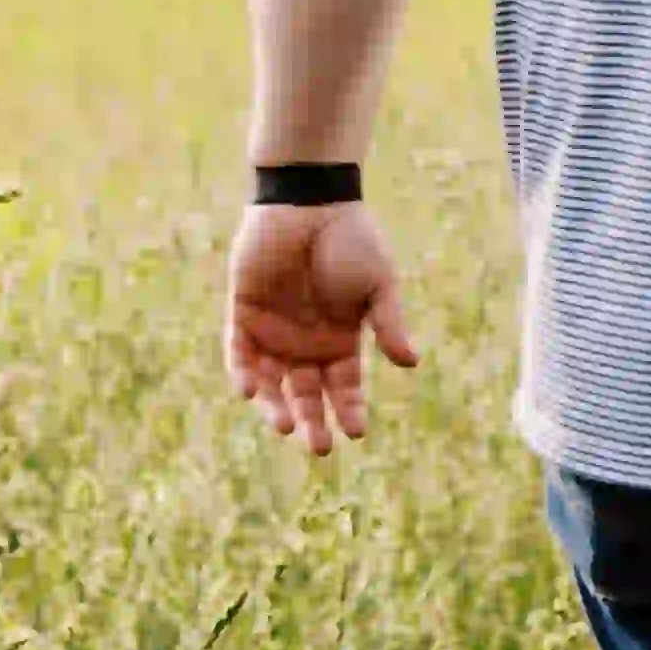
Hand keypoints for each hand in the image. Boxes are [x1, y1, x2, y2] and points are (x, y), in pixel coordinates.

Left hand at [226, 200, 420, 455]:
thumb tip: (411, 364)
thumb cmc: (352, 240)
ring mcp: (273, 330)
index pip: (344, 387)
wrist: (312, 202)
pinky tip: (252, 390)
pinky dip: (244, 373)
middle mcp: (305, 342)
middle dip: (313, 422)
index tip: (357, 432)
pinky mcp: (244, 313)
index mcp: (340, 339)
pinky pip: (239, 353)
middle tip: (320, 447)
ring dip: (277, 406)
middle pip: (307, 394)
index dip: (351, 410)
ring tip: (287, 425)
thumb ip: (389, 324)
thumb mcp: (378, 286)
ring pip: (272, 382)